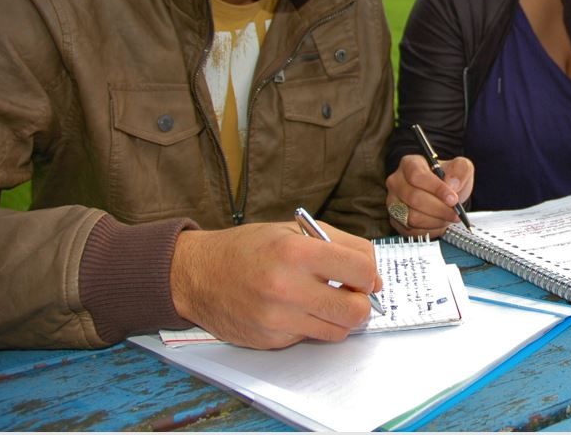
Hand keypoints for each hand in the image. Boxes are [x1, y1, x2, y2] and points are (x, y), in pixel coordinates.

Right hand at [171, 222, 379, 348]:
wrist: (197, 274)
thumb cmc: (249, 248)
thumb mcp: (295, 231)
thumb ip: (342, 246)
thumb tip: (374, 277)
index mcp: (297, 252)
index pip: (361, 270)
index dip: (369, 274)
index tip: (363, 275)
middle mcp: (287, 288)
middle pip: (355, 310)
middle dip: (361, 302)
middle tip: (351, 294)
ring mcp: (278, 318)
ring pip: (338, 331)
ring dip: (340, 318)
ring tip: (325, 301)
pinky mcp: (271, 340)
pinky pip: (310, 337)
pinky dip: (312, 325)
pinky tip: (296, 309)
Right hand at [387, 154, 473, 237]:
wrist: (444, 194)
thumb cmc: (448, 179)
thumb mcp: (461, 167)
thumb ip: (460, 170)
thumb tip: (453, 184)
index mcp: (410, 164)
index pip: (417, 176)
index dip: (436, 189)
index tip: (453, 198)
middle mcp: (397, 182)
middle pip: (414, 198)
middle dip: (439, 208)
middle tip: (456, 212)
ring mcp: (393, 202)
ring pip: (412, 217)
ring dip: (436, 220)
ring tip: (449, 217)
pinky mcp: (396, 220)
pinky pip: (412, 230)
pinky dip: (430, 230)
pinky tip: (440, 222)